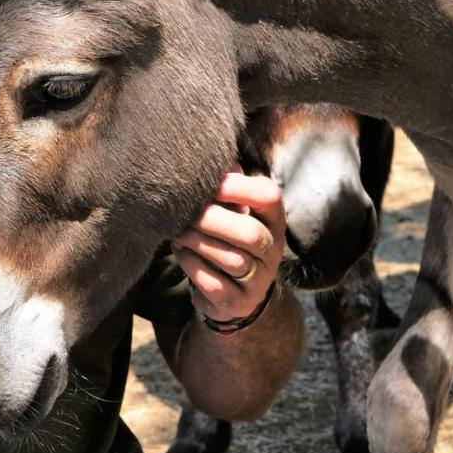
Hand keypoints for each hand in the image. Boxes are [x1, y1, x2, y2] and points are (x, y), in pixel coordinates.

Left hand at [171, 171, 285, 322]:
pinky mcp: (239, 302)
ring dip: (198, 244)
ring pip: (232, 260)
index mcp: (274, 219)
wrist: (237, 293)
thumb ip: (226, 185)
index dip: (238, 187)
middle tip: (186, 215)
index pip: (269, 197)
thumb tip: (204, 151)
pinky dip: (194, 267)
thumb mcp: (235, 211)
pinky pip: (216, 284)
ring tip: (178, 233)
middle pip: (250, 234)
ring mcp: (259, 280)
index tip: (209, 185)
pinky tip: (182, 255)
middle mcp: (273, 250)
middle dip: (213, 221)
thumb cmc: (229, 238)